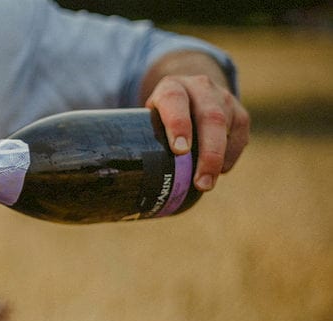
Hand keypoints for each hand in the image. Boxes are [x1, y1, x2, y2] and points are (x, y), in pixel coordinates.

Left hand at [140, 51, 249, 191]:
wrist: (191, 90)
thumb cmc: (162, 115)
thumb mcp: (149, 117)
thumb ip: (142, 136)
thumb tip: (129, 176)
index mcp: (171, 87)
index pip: (174, 100)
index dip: (178, 124)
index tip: (179, 150)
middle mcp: (200, 88)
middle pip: (210, 117)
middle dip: (208, 152)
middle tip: (201, 182)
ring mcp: (223, 98)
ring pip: (227, 127)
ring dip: (219, 159)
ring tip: (207, 184)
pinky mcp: (239, 113)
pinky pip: (240, 137)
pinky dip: (230, 156)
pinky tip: (220, 170)